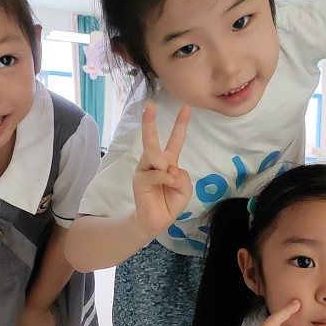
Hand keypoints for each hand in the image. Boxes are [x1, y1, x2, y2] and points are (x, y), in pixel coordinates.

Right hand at [132, 102, 192, 233]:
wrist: (158, 221)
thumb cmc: (171, 202)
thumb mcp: (185, 188)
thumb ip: (183, 176)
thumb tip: (171, 169)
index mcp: (168, 160)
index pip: (174, 139)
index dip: (180, 124)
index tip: (186, 107)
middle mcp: (154, 162)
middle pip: (150, 139)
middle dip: (149, 121)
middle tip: (149, 105)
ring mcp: (145, 170)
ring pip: (154, 155)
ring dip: (166, 165)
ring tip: (172, 179)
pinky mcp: (139, 180)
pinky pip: (155, 172)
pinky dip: (166, 178)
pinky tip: (170, 184)